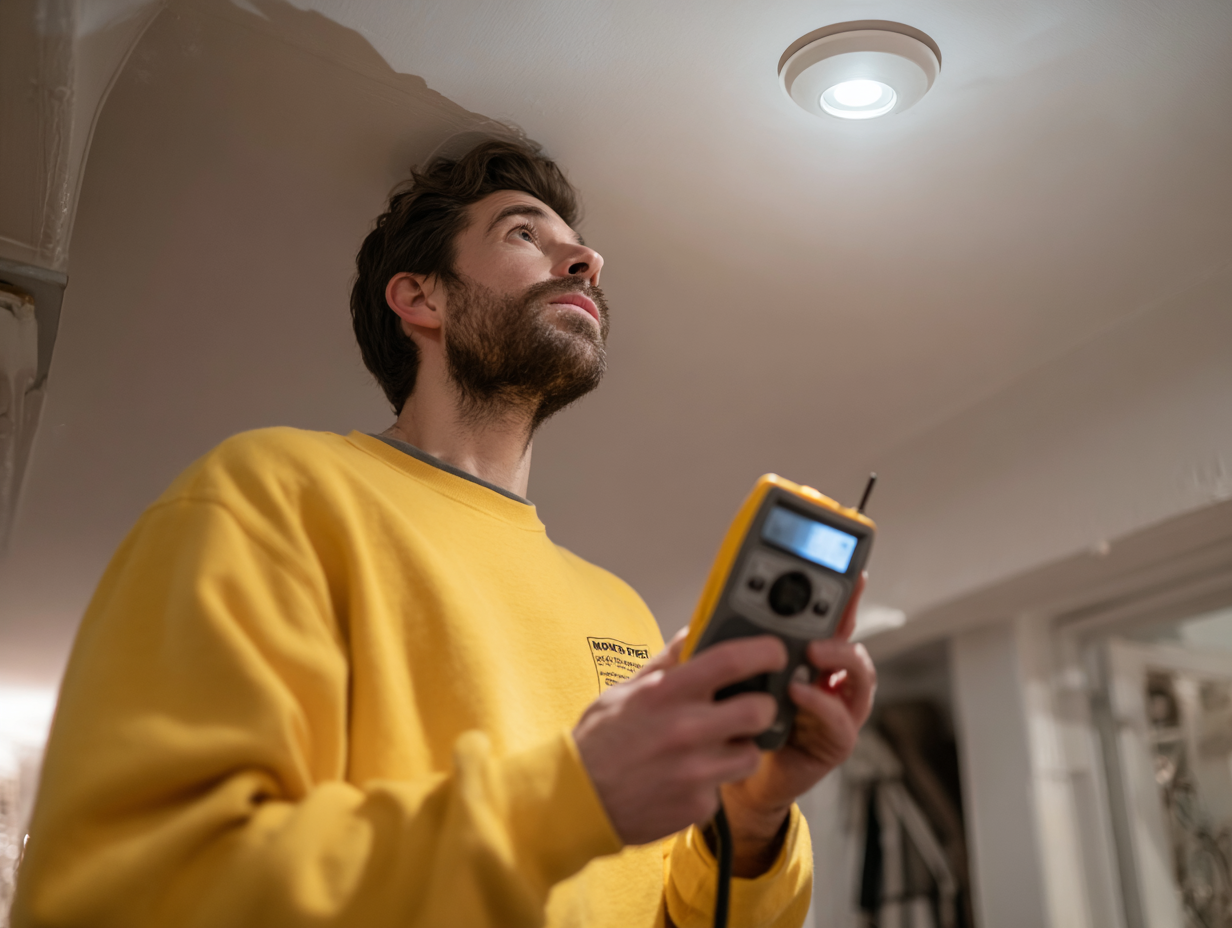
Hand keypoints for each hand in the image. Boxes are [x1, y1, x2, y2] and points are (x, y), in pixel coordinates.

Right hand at [573, 630, 787, 845]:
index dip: (765, 651)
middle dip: (763, 706)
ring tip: (714, 747)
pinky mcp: (699, 806)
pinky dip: (713, 782)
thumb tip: (693, 633)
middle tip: (752, 707)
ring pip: (751, 754)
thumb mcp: (625, 691)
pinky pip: (725, 787)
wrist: (579, 801)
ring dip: (741, 749)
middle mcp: (686, 730)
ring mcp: (695, 771)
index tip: (774, 651)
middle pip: (760, 710)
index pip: (732, 660)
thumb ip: (666, 663)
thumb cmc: (600, 742)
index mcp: (667, 694)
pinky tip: (687, 777)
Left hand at [720, 573, 875, 873]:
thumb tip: (712, 613)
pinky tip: (799, 692)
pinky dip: (821, 703)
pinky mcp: (834, 740)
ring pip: (860, 676)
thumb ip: (730, 647)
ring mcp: (837, 709)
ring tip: (814, 650)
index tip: (853, 571)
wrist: (736, 777)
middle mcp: (830, 680)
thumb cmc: (733, 721)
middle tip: (827, 607)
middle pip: (852, 639)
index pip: (830, 621)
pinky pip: (839, 720)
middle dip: (846, 621)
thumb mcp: (728, 676)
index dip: (845, 596)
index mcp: (807, 659)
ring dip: (840, 658)